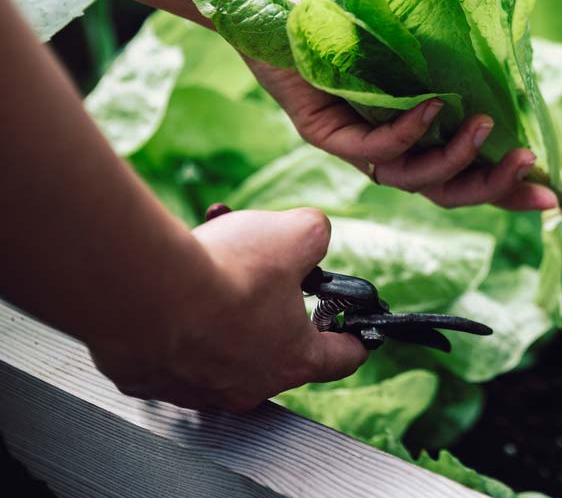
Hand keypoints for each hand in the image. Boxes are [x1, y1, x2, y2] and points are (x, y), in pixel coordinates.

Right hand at [90, 208, 366, 411]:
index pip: (342, 358)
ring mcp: (197, 388)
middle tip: (264, 270)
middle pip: (277, 344)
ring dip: (224, 301)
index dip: (355, 338)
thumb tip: (312, 234)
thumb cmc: (226, 273)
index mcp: (294, 360)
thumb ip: (315, 234)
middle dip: (275, 301)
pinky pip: (174, 345)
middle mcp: (249, 385)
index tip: (357, 331)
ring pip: (223, 342)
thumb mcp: (296, 234)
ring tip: (213, 257)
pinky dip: (179, 315)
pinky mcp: (151, 379)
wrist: (143, 293)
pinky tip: (176, 280)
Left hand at [247, 58, 557, 211]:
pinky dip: (406, 131)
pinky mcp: (320, 128)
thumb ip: (457, 55)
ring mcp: (353, 140)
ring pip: (408, 178)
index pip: (464, 171)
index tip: (550, 193)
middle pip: (442, 188)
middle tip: (529, 166)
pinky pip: (369, 147)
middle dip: (490, 185)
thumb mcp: (420, 31)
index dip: (505, 188)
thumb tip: (517, 63)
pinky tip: (432, 107)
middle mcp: (386, 142)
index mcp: (414, 127)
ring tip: (483, 128)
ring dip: (453, 160)